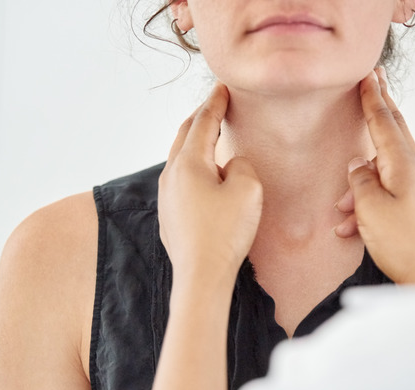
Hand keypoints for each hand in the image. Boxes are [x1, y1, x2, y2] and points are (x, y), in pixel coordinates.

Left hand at [158, 83, 263, 290]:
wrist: (201, 276)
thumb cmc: (224, 233)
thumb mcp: (247, 189)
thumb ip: (241, 165)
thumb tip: (229, 165)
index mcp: (188, 163)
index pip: (202, 122)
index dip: (215, 103)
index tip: (222, 88)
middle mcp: (171, 176)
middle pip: (184, 136)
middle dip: (200, 118)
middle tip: (215, 105)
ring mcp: (166, 197)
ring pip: (180, 159)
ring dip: (195, 143)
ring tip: (210, 137)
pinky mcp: (170, 216)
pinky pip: (181, 181)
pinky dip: (193, 167)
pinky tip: (205, 176)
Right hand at [336, 69, 414, 284]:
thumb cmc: (401, 243)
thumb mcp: (370, 208)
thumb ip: (360, 180)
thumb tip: (357, 164)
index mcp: (403, 165)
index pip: (384, 122)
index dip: (372, 98)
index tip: (368, 75)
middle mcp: (412, 171)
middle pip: (393, 132)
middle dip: (380, 107)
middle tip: (375, 81)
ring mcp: (413, 188)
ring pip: (381, 169)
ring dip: (358, 184)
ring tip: (341, 209)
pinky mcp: (411, 206)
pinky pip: (381, 194)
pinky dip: (363, 205)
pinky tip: (347, 228)